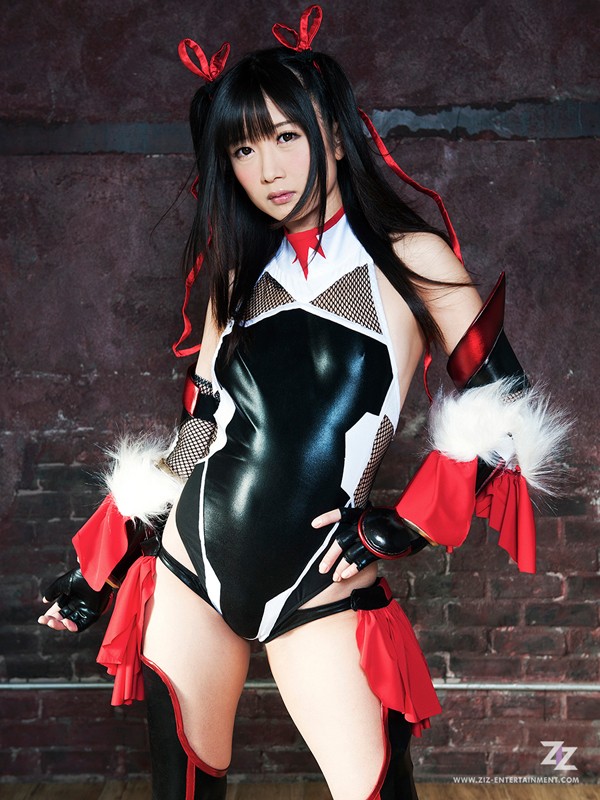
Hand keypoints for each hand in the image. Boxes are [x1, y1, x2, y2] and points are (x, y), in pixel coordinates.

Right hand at [38, 568, 112, 632]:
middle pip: (63, 617)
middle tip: (43, 620)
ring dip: (59, 625)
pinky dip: (73, 627)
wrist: (96, 574)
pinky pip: (82, 625)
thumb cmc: (81, 576)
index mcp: (71, 597)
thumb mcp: (62, 584)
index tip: (41, 618)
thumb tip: (44, 600)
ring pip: (70, 623)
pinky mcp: (92, 615)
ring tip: (51, 622)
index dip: (50, 615)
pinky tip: (65, 622)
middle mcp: (78, 604)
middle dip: (52, 620)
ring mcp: (85, 610)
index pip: (59, 610)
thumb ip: (52, 592)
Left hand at [313, 505, 428, 579]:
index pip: (341, 513)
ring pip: (349, 554)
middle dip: (329, 557)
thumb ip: (359, 523)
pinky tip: (345, 575)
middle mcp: (363, 525)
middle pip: (340, 541)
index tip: (313, 524)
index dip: (327, 517)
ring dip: (339, 567)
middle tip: (321, 570)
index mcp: (361, 514)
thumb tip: (344, 535)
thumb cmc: (390, 523)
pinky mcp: (378, 549)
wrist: (414, 526)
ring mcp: (370, 537)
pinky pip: (361, 561)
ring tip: (335, 577)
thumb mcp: (373, 518)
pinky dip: (352, 569)